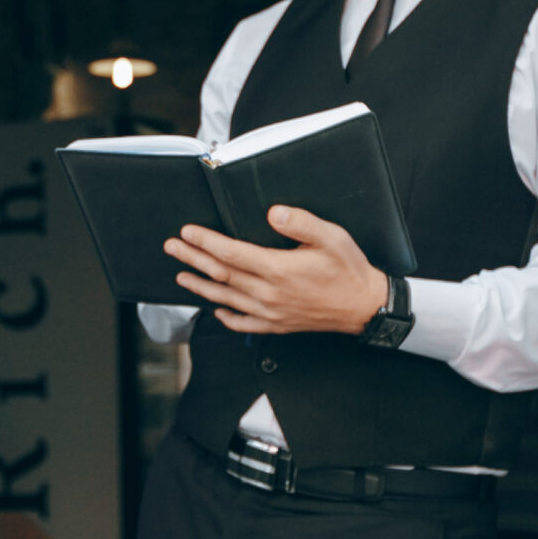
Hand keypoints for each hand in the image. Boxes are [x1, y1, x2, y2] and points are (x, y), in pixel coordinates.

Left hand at [165, 205, 389, 334]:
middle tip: (172, 247)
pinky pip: (243, 324)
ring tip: (181, 274)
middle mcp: (269, 294)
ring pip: (226, 299)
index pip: (232, 254)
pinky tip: (215, 309)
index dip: (206, 242)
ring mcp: (271, 313)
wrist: (365, 308)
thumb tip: (273, 212)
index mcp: (279, 270)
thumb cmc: (349, 270)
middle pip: (222, 275)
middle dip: (194, 258)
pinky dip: (225, 317)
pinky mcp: (277, 326)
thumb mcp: (332, 237)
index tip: (188, 232)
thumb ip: (301, 222)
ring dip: (201, 286)